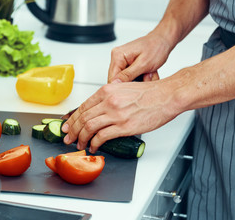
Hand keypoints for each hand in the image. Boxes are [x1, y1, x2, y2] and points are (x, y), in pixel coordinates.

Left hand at [61, 80, 178, 152]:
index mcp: (106, 90)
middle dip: (72, 130)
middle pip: (82, 118)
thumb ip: (108, 96)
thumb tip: (98, 108)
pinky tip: (94, 147)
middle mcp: (108, 101)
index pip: (83, 107)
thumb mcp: (123, 87)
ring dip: (81, 139)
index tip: (67, 126)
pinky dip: (94, 144)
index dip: (72, 119)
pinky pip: (102, 137)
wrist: (166, 96)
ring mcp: (116, 114)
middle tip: (68, 138)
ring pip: (89, 128)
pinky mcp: (124, 126)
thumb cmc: (149, 92)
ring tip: (80, 145)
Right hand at [108, 32, 172, 82]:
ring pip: (124, 80)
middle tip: (146, 78)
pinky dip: (138, 78)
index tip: (134, 89)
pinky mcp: (126, 64)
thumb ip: (128, 75)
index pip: (111, 79)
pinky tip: (146, 74)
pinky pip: (128, 77)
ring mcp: (121, 60)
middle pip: (117, 80)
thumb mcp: (143, 64)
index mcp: (117, 56)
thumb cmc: (156, 48)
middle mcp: (117, 57)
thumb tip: (115, 83)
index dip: (122, 88)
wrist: (162, 41)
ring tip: (148, 74)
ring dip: (137, 81)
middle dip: (132, 83)